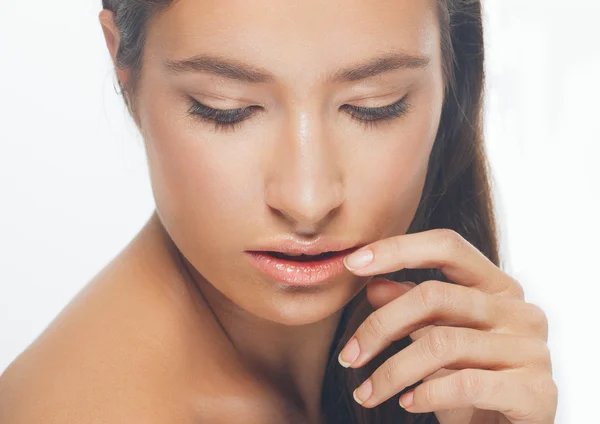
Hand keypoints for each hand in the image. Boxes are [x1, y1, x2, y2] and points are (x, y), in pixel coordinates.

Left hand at [337, 228, 556, 423]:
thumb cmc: (473, 383)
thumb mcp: (436, 340)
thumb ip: (412, 309)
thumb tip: (374, 285)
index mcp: (497, 287)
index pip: (447, 246)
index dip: (397, 249)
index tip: (352, 263)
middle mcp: (519, 310)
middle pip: (434, 296)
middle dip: (379, 326)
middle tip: (348, 357)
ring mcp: (532, 349)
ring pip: (442, 343)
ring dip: (392, 372)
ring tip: (366, 393)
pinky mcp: (536, 391)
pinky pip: (465, 384)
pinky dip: (426, 394)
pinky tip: (407, 404)